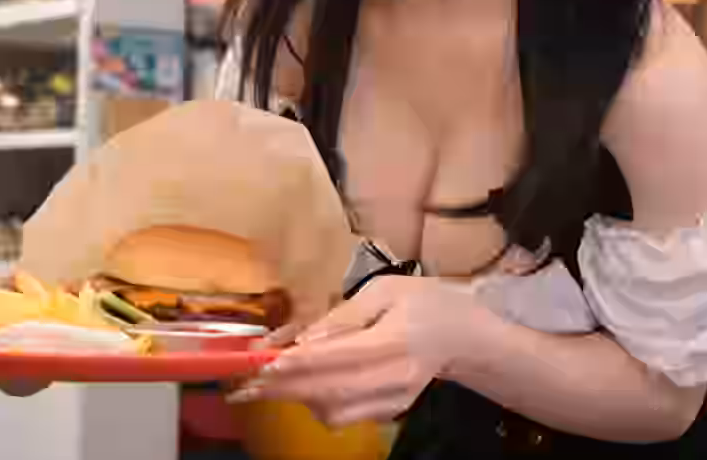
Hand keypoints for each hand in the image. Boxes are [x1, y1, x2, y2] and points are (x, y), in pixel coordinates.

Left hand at [229, 276, 486, 427]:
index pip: (341, 358)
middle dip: (283, 388)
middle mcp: (395, 379)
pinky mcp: (388, 414)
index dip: (299, 364)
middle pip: (330, 392)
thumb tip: (303, 339)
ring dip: (296, 396)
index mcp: (397, 341)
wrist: (463, 338)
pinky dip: (315, 401)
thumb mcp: (386, 290)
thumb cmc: (425, 303)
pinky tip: (300, 385)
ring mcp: (393, 403)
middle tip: (244, 384)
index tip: (263, 364)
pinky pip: (342, 416)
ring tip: (269, 380)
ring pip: (333, 411)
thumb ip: (343, 315)